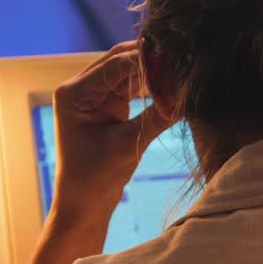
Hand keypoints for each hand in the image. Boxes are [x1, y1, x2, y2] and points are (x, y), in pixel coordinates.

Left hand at [50, 41, 174, 223]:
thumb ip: (157, 117)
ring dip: (154, 72)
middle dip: (153, 61)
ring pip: (129, 70)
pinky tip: (172, 85)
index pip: (116, 64)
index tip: (178, 66)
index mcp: (74, 93)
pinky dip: (152, 85)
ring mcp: (94, 94)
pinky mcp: (108, 104)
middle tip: (184, 61)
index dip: (149, 63)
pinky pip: (133, 86)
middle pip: (121, 59)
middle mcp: (80, 87)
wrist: (83, 204)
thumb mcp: (128, 145)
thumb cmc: (95, 178)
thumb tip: (188, 95)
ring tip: (182, 72)